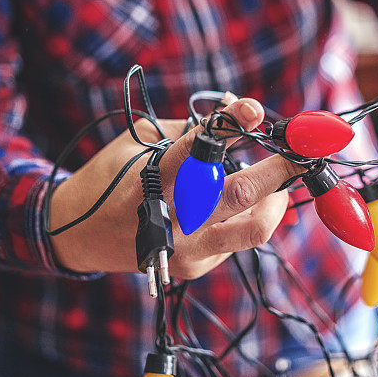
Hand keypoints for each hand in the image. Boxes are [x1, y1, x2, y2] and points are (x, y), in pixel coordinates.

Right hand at [49, 96, 301, 279]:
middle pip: (242, 192)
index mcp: (153, 177)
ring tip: (277, 187)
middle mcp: (172, 216)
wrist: (79, 233)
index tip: (255, 108)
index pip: (201, 146)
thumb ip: (190, 127)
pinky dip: (247, 218)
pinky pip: (238, 241)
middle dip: (280, 169)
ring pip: (254, 228)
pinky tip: (235, 208)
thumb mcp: (142, 141)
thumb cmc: (114, 177)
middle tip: (298, 152)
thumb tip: (235, 107)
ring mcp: (185, 248)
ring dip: (277, 202)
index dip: (232, 123)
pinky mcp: (193, 268)